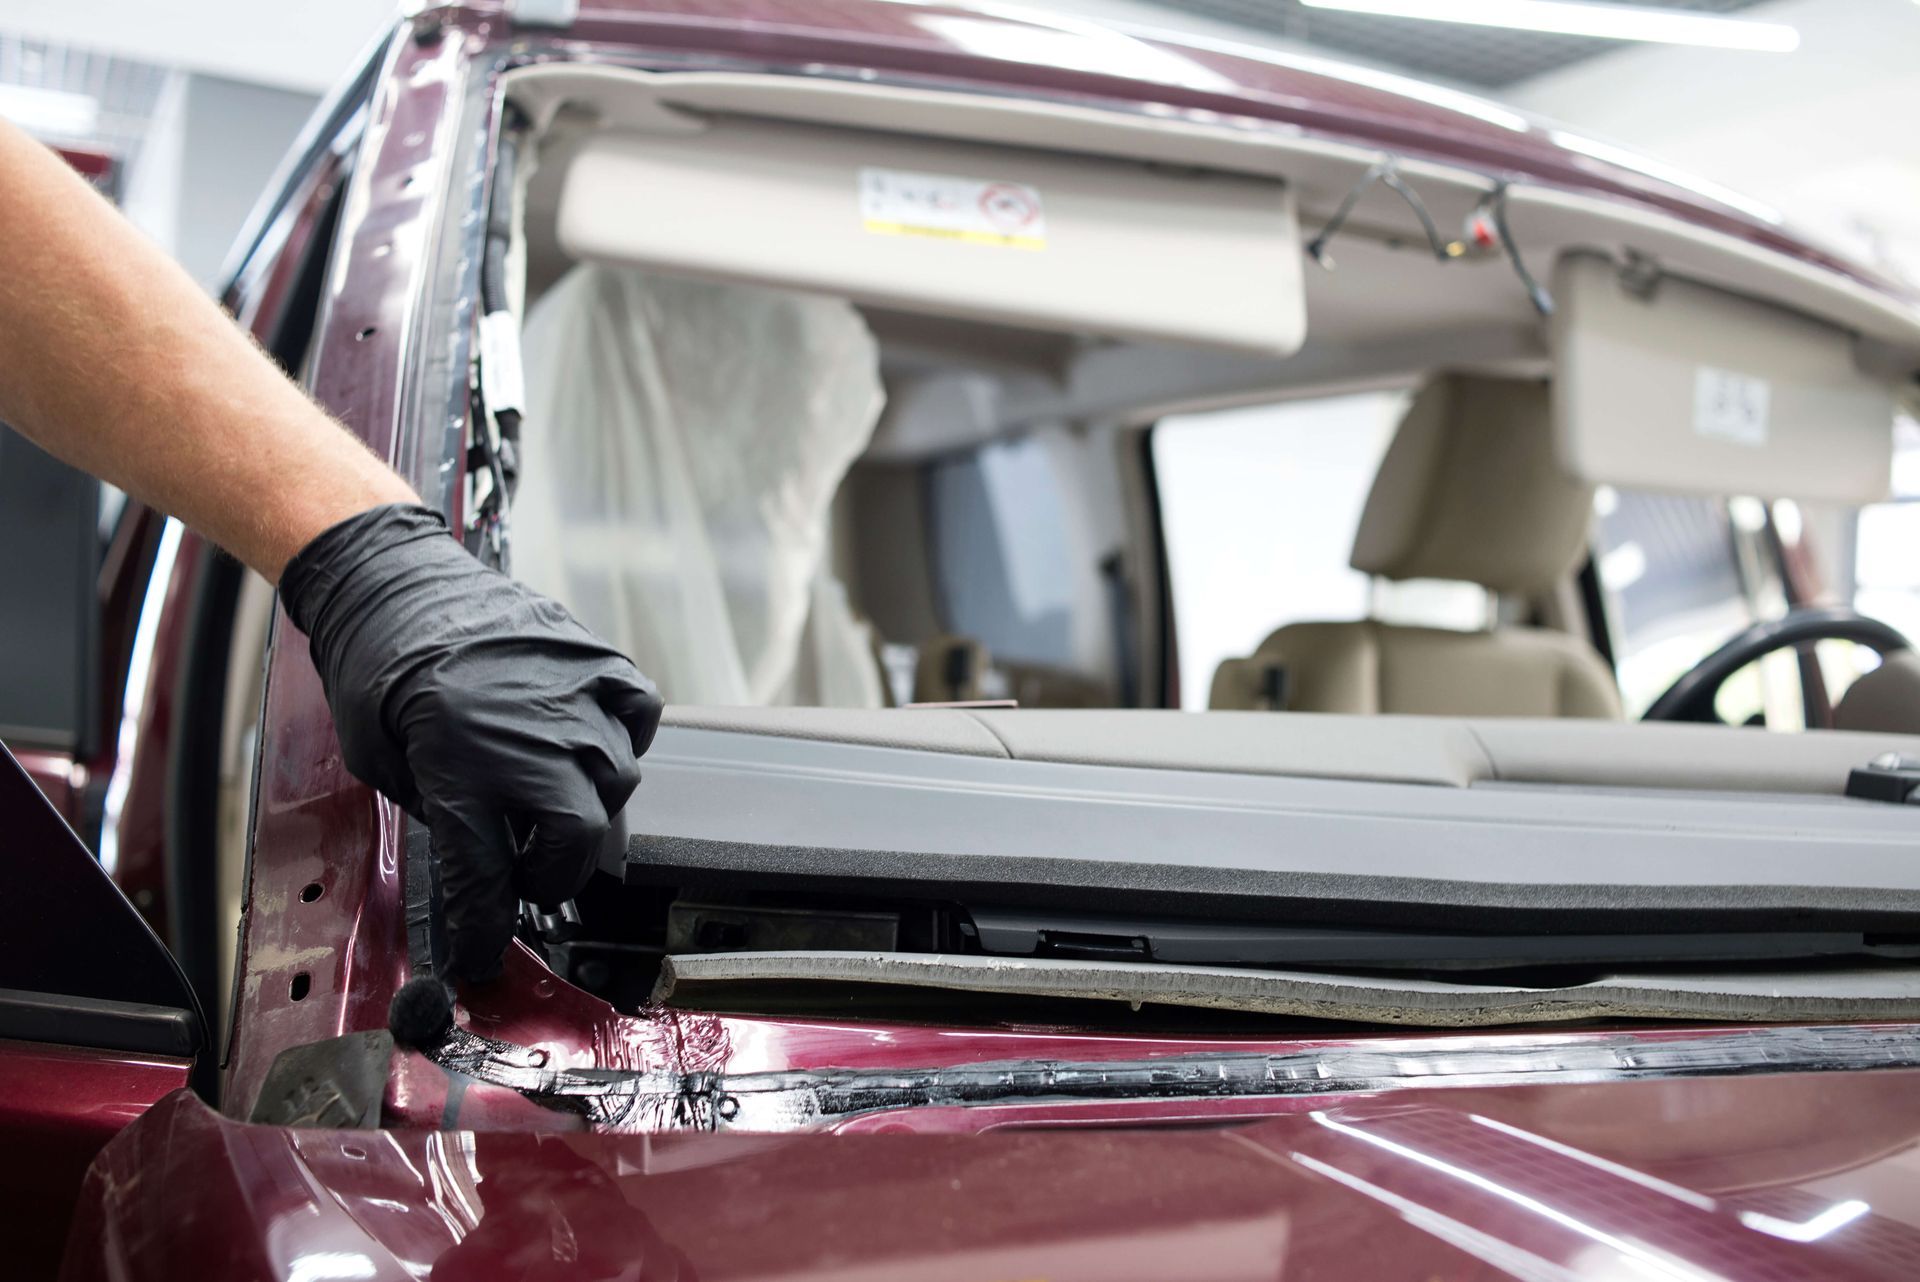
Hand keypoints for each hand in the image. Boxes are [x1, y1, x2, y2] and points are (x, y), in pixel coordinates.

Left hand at [281, 504, 661, 981]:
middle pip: (577, 844)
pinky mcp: (597, 662)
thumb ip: (442, 816)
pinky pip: (638, 719)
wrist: (395, 584)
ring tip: (551, 803)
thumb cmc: (377, 666)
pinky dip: (624, 742)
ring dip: (586, 810)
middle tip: (529, 873)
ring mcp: (574, 698)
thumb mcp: (382, 764)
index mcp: (463, 770)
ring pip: (616, 785)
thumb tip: (478, 864)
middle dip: (554, 876)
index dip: (484, 932)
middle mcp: (530, 740)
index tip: (481, 955)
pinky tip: (591, 747)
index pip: (489, 882)